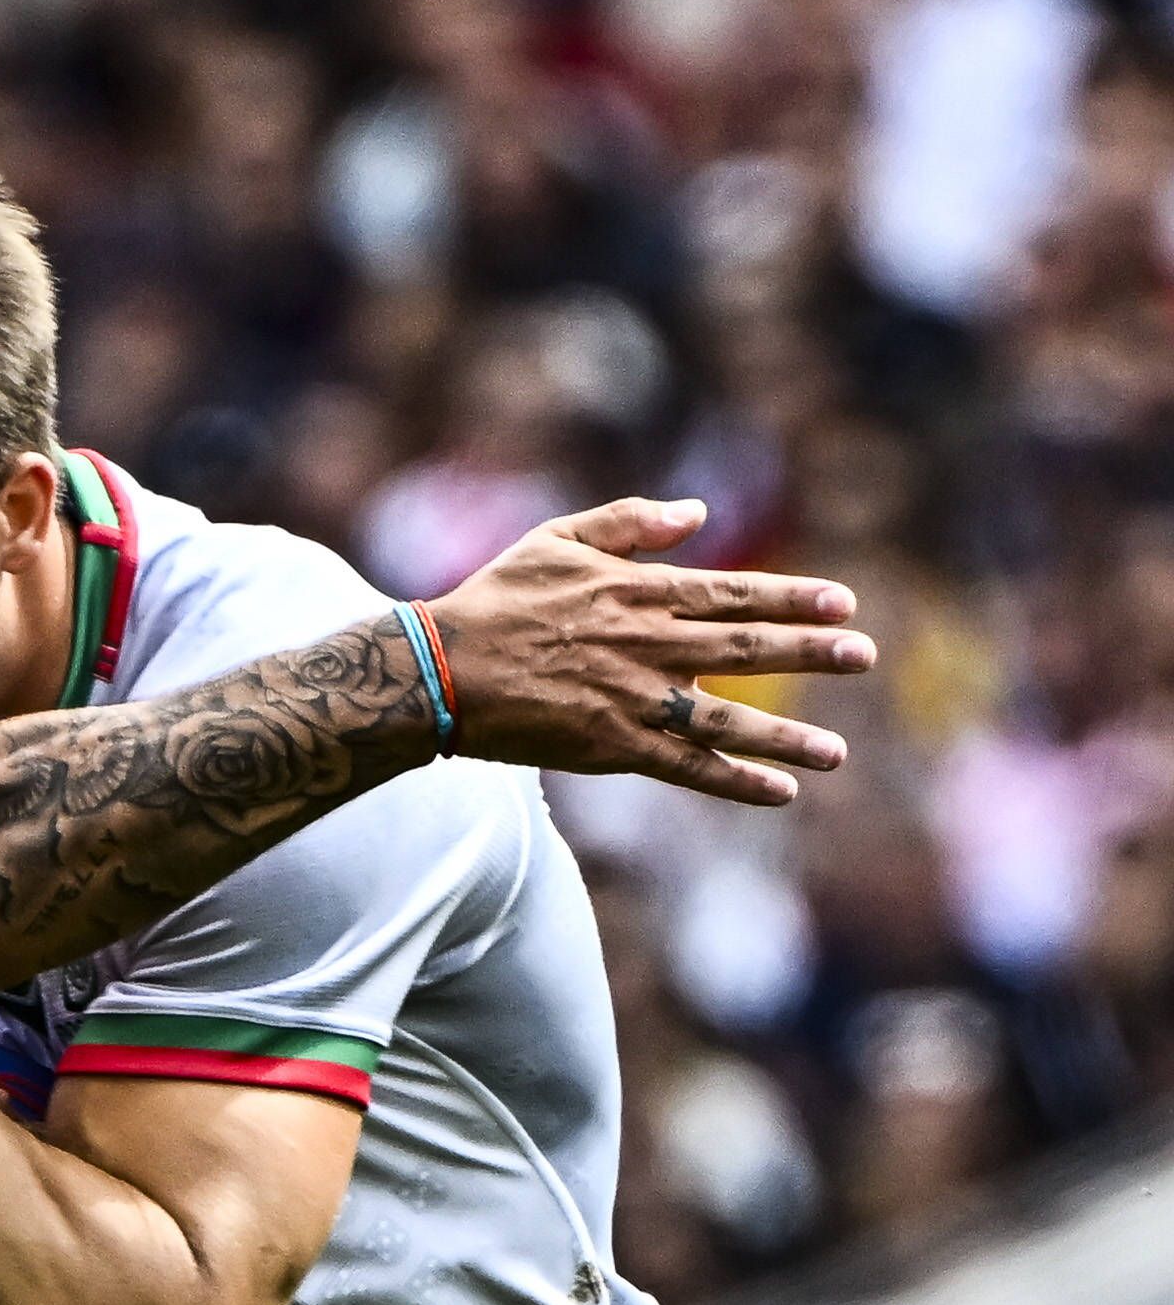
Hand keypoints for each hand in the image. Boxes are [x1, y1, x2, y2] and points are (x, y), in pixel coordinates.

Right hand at [431, 498, 875, 804]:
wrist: (440, 670)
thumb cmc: (494, 599)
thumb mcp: (557, 538)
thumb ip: (630, 522)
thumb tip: (698, 512)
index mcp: (637, 592)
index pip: (734, 592)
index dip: (794, 597)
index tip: (845, 603)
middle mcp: (647, 644)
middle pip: (746, 648)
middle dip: (811, 652)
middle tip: (864, 657)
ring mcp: (632, 699)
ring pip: (727, 717)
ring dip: (787, 737)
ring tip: (837, 753)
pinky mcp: (611, 746)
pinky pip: (686, 767)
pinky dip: (734, 780)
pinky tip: (779, 792)